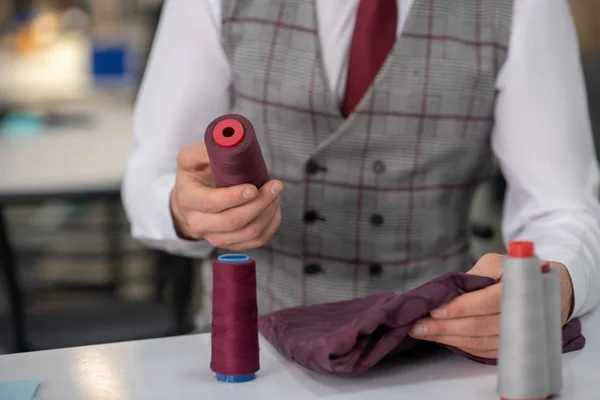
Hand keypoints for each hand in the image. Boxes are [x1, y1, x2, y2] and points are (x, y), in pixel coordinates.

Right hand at [170, 142, 282, 250]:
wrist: (193, 201)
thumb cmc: (196, 174)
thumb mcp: (190, 157)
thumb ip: (203, 149)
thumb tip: (225, 144)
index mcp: (188, 200)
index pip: (211, 204)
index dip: (234, 197)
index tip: (253, 187)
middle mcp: (199, 224)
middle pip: (233, 221)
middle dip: (259, 204)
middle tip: (275, 186)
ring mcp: (215, 238)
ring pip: (249, 233)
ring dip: (268, 213)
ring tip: (275, 193)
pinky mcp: (232, 244)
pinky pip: (257, 240)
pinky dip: (271, 224)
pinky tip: (274, 207)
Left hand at [408, 253, 573, 358]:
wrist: (545, 292)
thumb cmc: (513, 273)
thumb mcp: (496, 263)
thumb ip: (477, 274)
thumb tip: (450, 290)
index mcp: (518, 289)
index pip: (487, 302)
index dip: (461, 308)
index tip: (436, 310)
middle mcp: (520, 316)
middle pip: (479, 326)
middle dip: (444, 327)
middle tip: (417, 325)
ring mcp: (516, 336)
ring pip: (478, 341)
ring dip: (447, 338)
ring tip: (421, 332)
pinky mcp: (509, 347)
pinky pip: (481, 350)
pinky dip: (459, 345)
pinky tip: (440, 338)